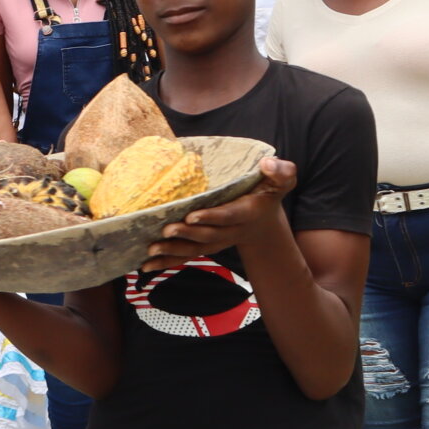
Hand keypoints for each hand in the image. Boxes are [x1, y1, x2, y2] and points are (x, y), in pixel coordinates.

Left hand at [144, 157, 295, 266]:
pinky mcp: (205, 245)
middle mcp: (232, 231)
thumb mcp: (281, 179)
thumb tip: (268, 164)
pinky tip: (146, 265)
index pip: (229, 216)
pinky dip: (167, 261)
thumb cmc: (267, 192)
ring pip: (195, 249)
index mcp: (248, 212)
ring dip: (173, 251)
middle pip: (208, 236)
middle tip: (166, 230)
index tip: (192, 216)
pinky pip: (186, 256)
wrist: (264, 220)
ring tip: (152, 249)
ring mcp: (218, 240)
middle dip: (187, 235)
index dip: (212, 217)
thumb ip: (280, 171)